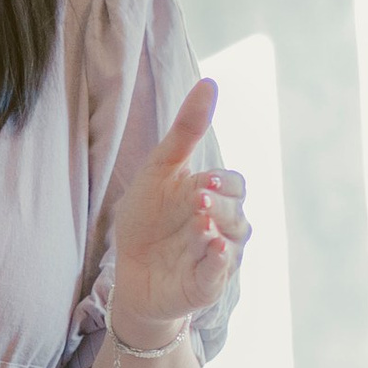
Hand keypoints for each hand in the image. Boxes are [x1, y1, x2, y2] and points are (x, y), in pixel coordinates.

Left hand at [106, 78, 249, 349]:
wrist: (128, 270)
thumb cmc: (145, 219)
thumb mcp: (159, 170)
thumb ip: (185, 131)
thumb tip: (209, 83)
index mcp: (212, 196)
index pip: (235, 184)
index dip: (225, 182)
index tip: (206, 179)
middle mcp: (223, 226)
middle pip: (238, 212)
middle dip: (221, 205)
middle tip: (199, 199)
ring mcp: (219, 256)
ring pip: (234, 241)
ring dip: (218, 230)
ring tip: (200, 223)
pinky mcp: (208, 284)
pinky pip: (222, 272)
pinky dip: (219, 260)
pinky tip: (213, 248)